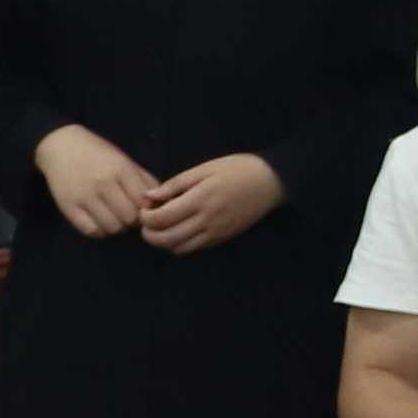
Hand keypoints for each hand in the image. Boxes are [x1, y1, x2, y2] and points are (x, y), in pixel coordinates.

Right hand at [34, 127, 159, 238]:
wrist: (61, 146)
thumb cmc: (98, 154)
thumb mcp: (126, 161)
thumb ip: (145, 181)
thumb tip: (161, 203)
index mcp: (121, 169)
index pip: (144, 202)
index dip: (148, 210)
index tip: (145, 209)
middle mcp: (103, 183)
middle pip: (130, 218)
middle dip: (134, 221)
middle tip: (130, 216)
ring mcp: (84, 196)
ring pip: (112, 227)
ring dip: (118, 227)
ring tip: (116, 218)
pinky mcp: (68, 207)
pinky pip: (91, 231)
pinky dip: (100, 231)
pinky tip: (100, 221)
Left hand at [135, 154, 285, 251]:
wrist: (273, 181)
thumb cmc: (238, 169)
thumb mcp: (205, 168)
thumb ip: (176, 184)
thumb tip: (149, 197)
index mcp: (200, 200)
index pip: (162, 219)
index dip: (145, 217)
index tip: (145, 208)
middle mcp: (207, 221)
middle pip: (166, 239)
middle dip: (149, 234)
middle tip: (147, 222)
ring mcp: (216, 233)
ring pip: (178, 248)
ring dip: (163, 241)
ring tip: (163, 227)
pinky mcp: (223, 238)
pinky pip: (194, 248)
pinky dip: (180, 243)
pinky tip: (181, 229)